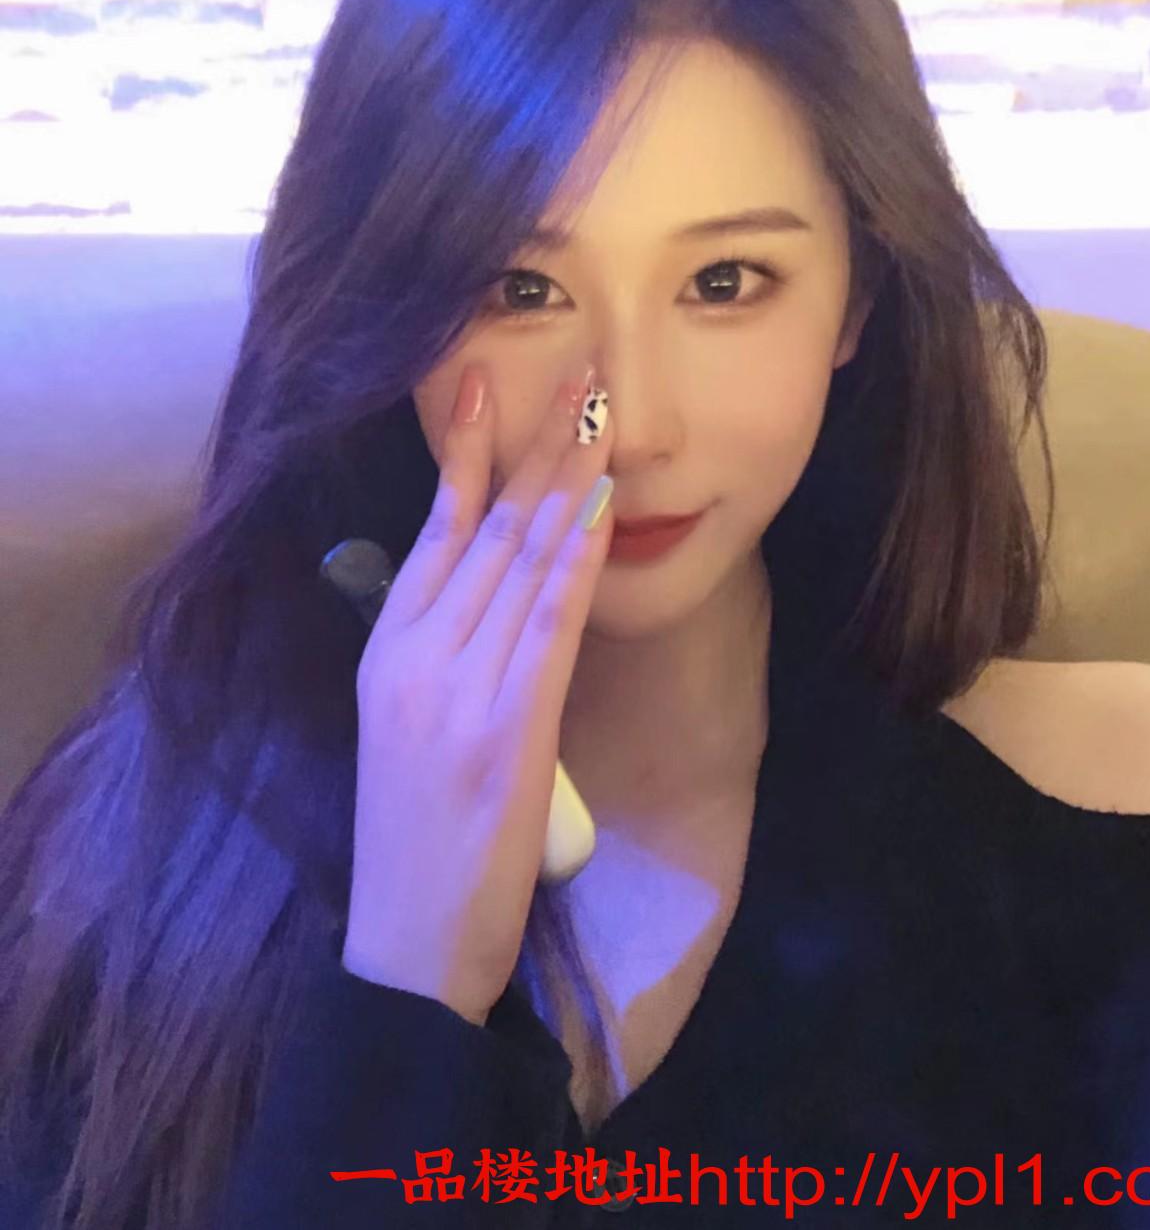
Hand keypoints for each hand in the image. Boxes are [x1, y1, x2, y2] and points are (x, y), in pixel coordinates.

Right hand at [343, 363, 613, 1023]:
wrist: (409, 935)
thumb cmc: (411, 835)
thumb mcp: (401, 725)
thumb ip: (436, 650)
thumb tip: (482, 580)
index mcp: (389, 648)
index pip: (435, 527)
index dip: (467, 451)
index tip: (489, 384)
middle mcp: (420, 651)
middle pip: (488, 525)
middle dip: (539, 442)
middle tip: (578, 371)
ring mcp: (464, 683)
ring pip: (523, 557)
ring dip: (568, 478)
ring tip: (599, 411)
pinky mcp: (512, 722)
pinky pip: (550, 619)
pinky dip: (578, 556)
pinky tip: (602, 506)